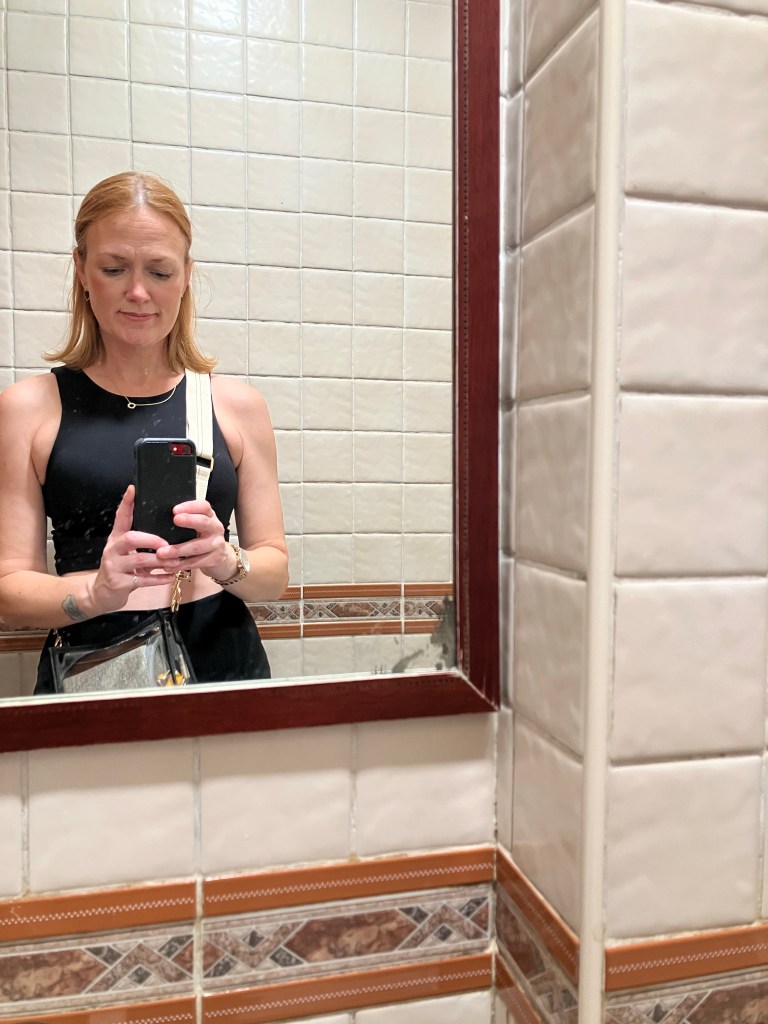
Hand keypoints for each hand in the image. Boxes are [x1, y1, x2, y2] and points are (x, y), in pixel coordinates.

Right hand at [87, 486, 183, 613]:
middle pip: (130, 538)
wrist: (102, 594)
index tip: (133, 489)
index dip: (126, 503)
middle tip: (167, 544)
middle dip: (151, 539)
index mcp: (116, 539)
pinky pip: (143, 580)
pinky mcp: (119, 583)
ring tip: (175, 562)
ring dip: (160, 561)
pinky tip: (170, 577)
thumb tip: (165, 531)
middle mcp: (113, 550)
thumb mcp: (125, 552)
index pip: (120, 517)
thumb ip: (140, 542)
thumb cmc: (120, 569)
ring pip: (140, 560)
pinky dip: (158, 578)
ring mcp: (114, 567)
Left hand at [154, 498, 235, 581]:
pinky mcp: (215, 559)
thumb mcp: (199, 526)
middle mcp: (215, 528)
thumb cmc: (204, 538)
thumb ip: (187, 521)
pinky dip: (180, 565)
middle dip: (189, 521)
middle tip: (175, 520)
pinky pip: (195, 562)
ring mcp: (217, 544)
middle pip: (204, 522)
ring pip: (196, 547)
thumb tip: (160, 519)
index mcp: (210, 516)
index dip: (190, 506)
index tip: (175, 510)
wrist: (222, 557)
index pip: (204, 506)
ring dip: (177, 550)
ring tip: (161, 553)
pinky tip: (169, 566)